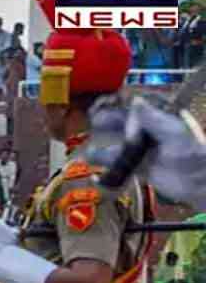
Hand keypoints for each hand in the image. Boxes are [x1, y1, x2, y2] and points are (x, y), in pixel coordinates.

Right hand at [86, 94, 205, 209]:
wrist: (199, 181)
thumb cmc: (191, 154)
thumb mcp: (173, 132)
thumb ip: (153, 118)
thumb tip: (136, 101)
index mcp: (159, 120)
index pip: (134, 109)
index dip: (117, 105)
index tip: (101, 104)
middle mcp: (149, 134)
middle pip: (122, 126)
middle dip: (106, 125)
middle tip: (92, 124)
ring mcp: (144, 152)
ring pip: (119, 148)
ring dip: (103, 151)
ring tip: (87, 153)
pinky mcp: (142, 169)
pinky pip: (121, 168)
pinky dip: (109, 171)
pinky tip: (96, 174)